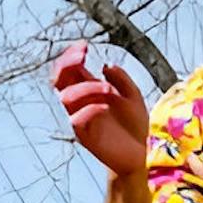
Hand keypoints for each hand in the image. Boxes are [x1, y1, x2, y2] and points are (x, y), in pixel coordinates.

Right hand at [50, 41, 150, 176]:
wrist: (143, 155)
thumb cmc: (136, 127)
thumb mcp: (133, 96)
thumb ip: (121, 79)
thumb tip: (106, 66)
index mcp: (89, 92)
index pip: (70, 70)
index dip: (72, 56)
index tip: (84, 47)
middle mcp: (81, 104)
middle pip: (59, 80)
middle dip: (67, 64)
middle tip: (82, 57)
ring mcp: (81, 119)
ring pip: (66, 98)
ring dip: (86, 88)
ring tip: (109, 90)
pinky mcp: (86, 137)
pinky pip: (76, 120)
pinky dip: (88, 109)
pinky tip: (105, 107)